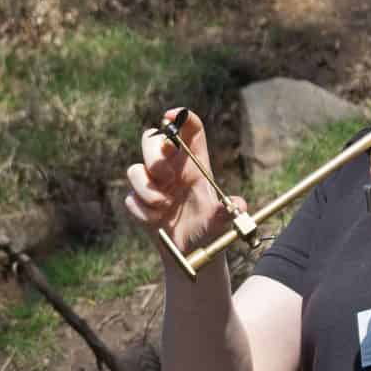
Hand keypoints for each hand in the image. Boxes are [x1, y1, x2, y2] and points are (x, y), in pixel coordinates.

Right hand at [124, 108, 245, 255]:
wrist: (191, 254)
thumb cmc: (209, 231)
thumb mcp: (221, 221)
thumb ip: (227, 212)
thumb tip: (239, 205)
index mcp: (194, 164)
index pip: (188, 130)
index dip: (180, 117)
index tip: (170, 116)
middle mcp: (171, 169)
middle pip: (152, 139)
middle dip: (153, 154)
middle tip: (166, 176)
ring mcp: (152, 184)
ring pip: (134, 169)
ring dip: (146, 188)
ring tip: (164, 206)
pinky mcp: (139, 202)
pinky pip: (130, 198)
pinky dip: (142, 210)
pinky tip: (157, 221)